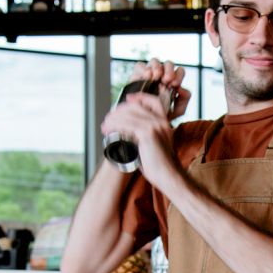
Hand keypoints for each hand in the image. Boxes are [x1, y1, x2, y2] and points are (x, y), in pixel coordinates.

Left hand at [101, 59, 189, 188]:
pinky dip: (114, 126)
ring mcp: (155, 126)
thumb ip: (146, 136)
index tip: (127, 99)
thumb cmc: (159, 165)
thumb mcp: (156, 145)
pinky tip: (108, 131)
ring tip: (105, 127)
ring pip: (128, 115)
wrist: (167, 175)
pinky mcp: (147, 133)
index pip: (153, 101)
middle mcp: (161, 121)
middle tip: (108, 120)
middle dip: (119, 111)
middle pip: (135, 107)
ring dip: (113, 119)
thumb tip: (128, 132)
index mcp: (165, 122)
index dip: (139, 97)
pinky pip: (126, 125)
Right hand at [127, 58, 190, 119]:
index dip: (179, 74)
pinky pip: (140, 66)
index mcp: (173, 81)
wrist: (146, 121)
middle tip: (167, 80)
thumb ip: (185, 99)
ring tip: (157, 78)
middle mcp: (162, 75)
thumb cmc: (163, 114)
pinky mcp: (136, 76)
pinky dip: (144, 69)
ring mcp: (149, 74)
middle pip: (168, 63)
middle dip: (169, 70)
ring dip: (157, 67)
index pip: (179, 71)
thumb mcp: (178, 110)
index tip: (175, 84)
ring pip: (154, 61)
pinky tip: (148, 77)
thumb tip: (181, 88)